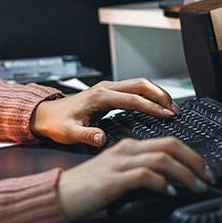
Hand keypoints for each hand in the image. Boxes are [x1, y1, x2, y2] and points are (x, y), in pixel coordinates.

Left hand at [31, 78, 179, 146]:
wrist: (46, 114)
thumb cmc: (57, 124)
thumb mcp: (69, 132)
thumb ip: (85, 135)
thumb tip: (101, 138)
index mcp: (99, 97)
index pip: (132, 99)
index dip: (152, 107)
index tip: (168, 115)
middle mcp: (105, 89)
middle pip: (140, 85)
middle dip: (160, 95)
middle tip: (176, 110)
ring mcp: (107, 88)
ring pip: (138, 84)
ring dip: (156, 93)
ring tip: (172, 107)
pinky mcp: (108, 92)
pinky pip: (134, 89)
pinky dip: (148, 94)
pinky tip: (157, 105)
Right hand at [56, 136, 213, 222]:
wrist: (60, 194)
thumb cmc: (87, 188)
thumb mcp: (117, 174)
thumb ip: (139, 172)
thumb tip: (171, 184)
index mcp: (128, 146)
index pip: (167, 142)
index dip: (191, 155)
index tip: (203, 171)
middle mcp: (126, 149)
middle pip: (169, 144)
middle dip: (195, 160)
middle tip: (208, 177)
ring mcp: (119, 163)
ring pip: (162, 158)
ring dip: (185, 173)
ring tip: (196, 187)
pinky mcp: (114, 179)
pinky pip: (145, 175)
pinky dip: (163, 183)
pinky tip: (169, 193)